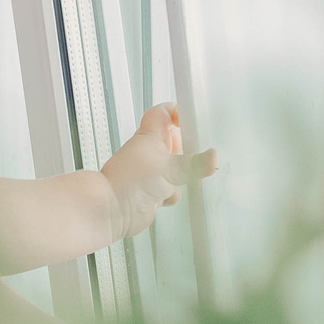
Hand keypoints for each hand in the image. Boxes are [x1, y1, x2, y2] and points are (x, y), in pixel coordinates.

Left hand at [99, 105, 216, 240]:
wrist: (110, 211)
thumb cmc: (129, 182)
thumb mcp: (170, 169)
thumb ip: (195, 164)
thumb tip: (213, 158)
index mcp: (150, 137)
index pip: (163, 113)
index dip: (178, 112)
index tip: (193, 119)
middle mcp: (148, 152)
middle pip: (174, 141)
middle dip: (188, 149)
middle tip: (198, 153)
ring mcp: (149, 172)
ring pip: (174, 167)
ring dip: (181, 175)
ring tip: (185, 176)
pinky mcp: (150, 191)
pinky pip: (170, 188)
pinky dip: (172, 194)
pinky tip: (168, 197)